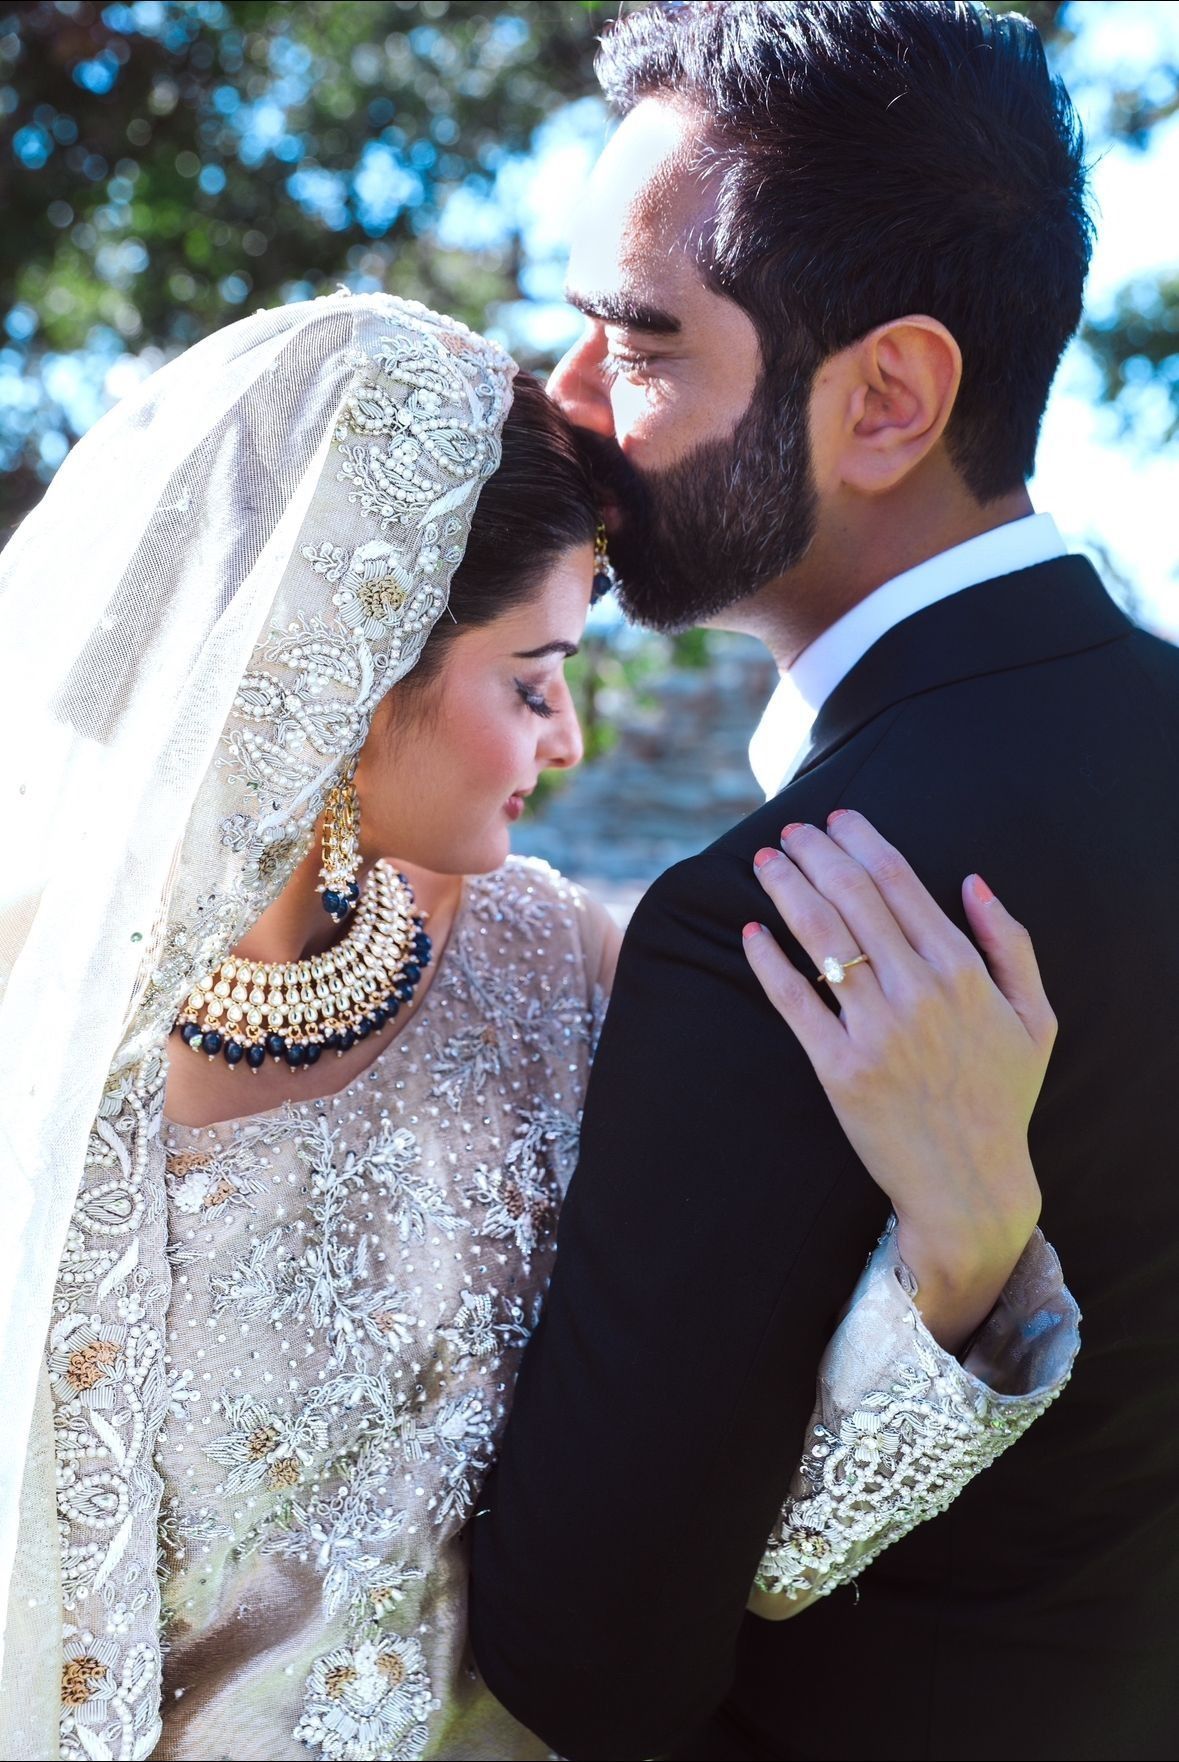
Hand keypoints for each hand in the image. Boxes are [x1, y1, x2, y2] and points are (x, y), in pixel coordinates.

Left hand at [743, 812, 1055, 1350]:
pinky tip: (751, 932)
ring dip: (787, 889)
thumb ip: (1011, 944)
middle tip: (790, 830)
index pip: (901, 883)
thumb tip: (973, 881)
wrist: (970, 1183)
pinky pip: (795, 1003)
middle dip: (815, 854)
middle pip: (853, 898)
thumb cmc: (1001, 1098)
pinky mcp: (839, 1070)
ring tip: (765, 861)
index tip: (837, 819)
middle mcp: (918, 993)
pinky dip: (769, 962)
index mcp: (963, 973)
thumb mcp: (1035, 1019)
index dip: (863, 842)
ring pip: (820, 938)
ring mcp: (876, 1031)